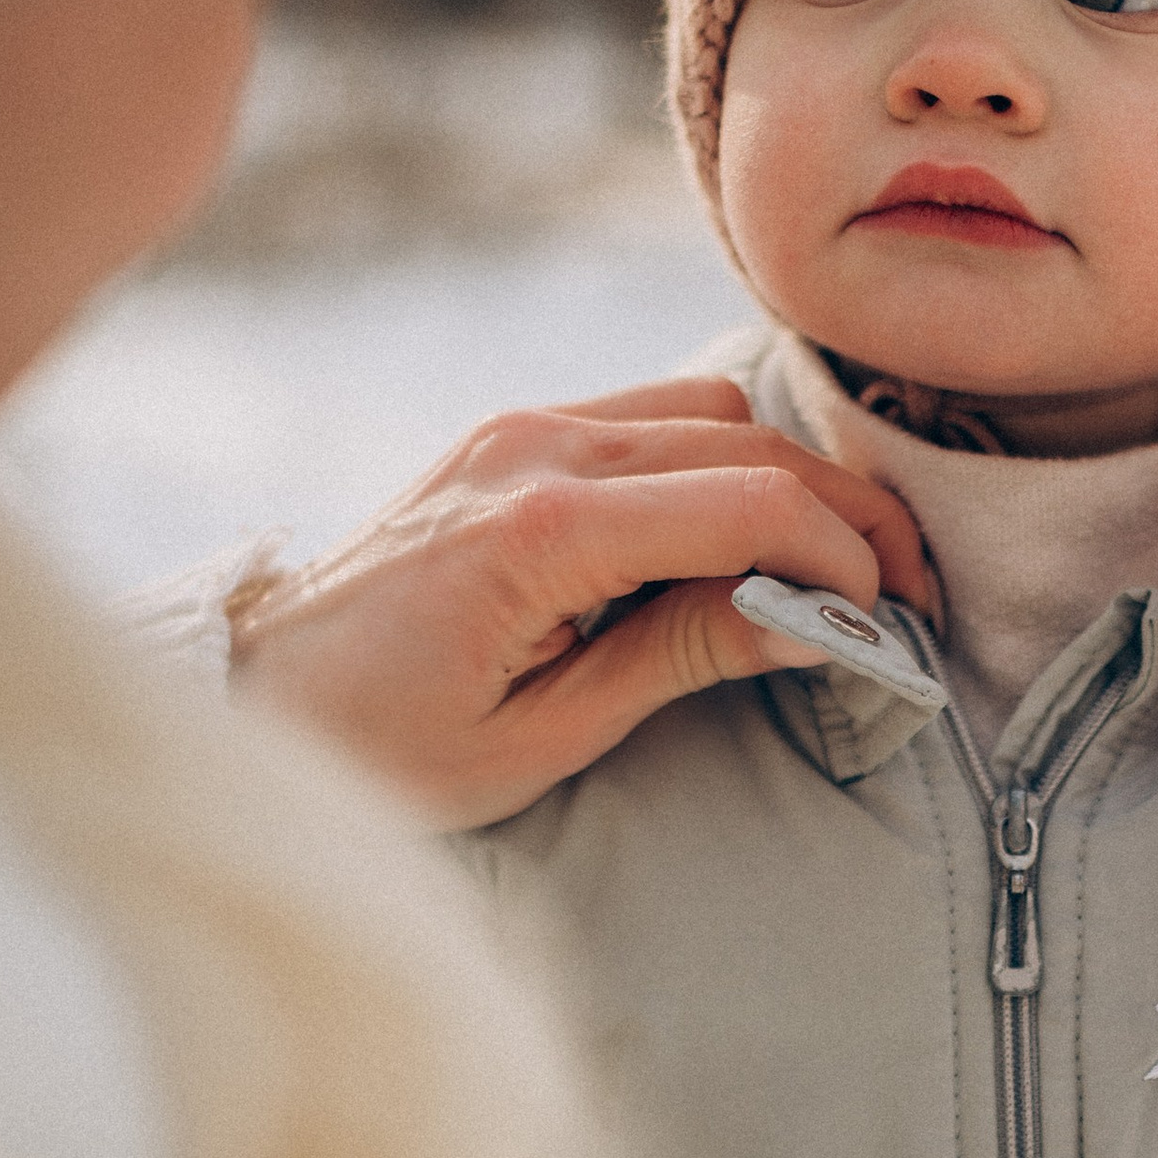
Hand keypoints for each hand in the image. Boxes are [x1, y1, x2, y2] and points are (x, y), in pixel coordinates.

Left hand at [228, 377, 932, 826]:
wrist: (256, 700)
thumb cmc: (381, 748)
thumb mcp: (543, 736)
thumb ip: (680, 658)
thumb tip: (810, 620)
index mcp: (539, 530)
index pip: (747, 502)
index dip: (841, 555)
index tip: (889, 620)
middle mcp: (531, 448)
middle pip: (744, 440)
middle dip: (841, 514)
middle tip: (900, 591)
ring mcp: (515, 427)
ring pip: (704, 409)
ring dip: (781, 480)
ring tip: (827, 568)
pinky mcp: (506, 432)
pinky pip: (647, 417)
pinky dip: (716, 464)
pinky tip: (739, 539)